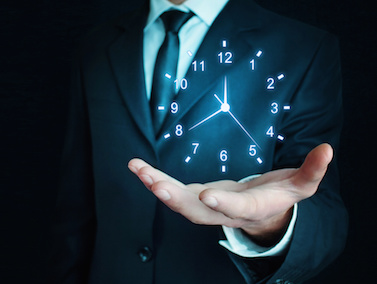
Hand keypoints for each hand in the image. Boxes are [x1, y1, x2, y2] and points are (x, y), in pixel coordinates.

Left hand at [128, 143, 332, 245]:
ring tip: (138, 170)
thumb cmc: (281, 196)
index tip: (208, 195)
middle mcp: (224, 212)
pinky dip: (155, 180)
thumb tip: (327, 150)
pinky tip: (138, 168)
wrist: (261, 212)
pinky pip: (173, 190)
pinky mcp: (196, 196)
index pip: (238, 209)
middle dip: (177, 200)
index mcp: (251, 208)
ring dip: (158, 186)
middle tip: (158, 186)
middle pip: (198, 212)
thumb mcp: (302, 185)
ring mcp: (207, 206)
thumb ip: (312, 171)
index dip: (225, 204)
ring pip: (180, 202)